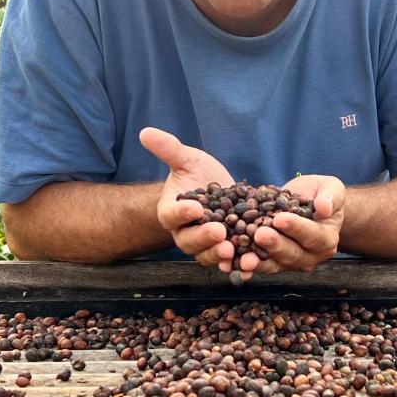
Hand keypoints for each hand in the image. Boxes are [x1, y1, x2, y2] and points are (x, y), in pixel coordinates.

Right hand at [140, 127, 237, 269]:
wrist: (219, 190)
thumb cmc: (198, 174)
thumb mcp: (187, 160)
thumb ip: (169, 149)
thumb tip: (145, 132)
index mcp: (171, 212)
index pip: (171, 215)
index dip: (181, 213)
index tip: (194, 208)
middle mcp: (184, 233)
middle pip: (189, 241)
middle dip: (204, 238)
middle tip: (219, 233)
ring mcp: (204, 246)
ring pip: (208, 256)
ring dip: (220, 256)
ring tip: (233, 251)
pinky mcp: (225, 251)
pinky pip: (229, 262)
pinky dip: (239, 265)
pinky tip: (251, 263)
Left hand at [239, 174, 344, 275]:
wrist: (308, 203)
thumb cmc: (321, 194)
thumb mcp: (331, 188)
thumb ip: (331, 197)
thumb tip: (324, 208)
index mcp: (326, 239)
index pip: (312, 235)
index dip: (296, 227)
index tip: (280, 218)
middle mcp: (310, 256)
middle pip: (292, 253)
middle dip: (274, 244)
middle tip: (259, 234)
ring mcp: (290, 262)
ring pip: (274, 264)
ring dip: (257, 261)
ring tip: (244, 259)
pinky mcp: (273, 263)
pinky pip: (259, 265)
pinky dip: (244, 265)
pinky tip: (230, 263)